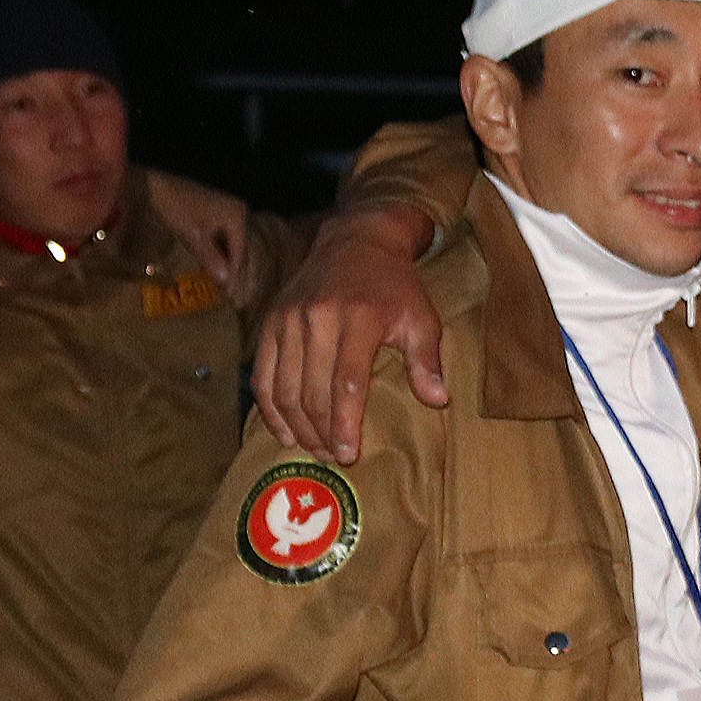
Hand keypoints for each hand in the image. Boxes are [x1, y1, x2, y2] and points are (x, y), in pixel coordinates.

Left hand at [145, 170, 257, 300]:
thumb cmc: (177, 206)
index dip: (235, 274)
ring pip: (228, 240)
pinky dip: (216, 248)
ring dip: (224, 259)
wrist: (156, 182)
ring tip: (220, 279)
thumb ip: (211, 258)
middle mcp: (236, 211)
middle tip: (229, 290)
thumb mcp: (194, 235)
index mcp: (236, 216)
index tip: (231, 293)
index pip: (239, 252)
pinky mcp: (213, 208)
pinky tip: (211, 261)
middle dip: (231, 268)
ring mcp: (225, 208)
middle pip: (237, 246)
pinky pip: (220, 233)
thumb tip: (226, 280)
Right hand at [254, 206, 443, 461]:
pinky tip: (285, 432)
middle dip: (321, 432)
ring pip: (284, 388)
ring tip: (315, 450)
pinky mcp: (270, 321)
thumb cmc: (395, 287)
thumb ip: (427, 360)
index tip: (348, 454)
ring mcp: (288, 319)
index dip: (344, 424)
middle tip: (335, 458)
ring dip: (297, 426)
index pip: (346, 383)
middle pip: (311, 392)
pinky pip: (262, 374)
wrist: (356, 242)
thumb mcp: (422, 317)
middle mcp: (316, 318)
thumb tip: (438, 400)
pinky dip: (270, 407)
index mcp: (357, 319)